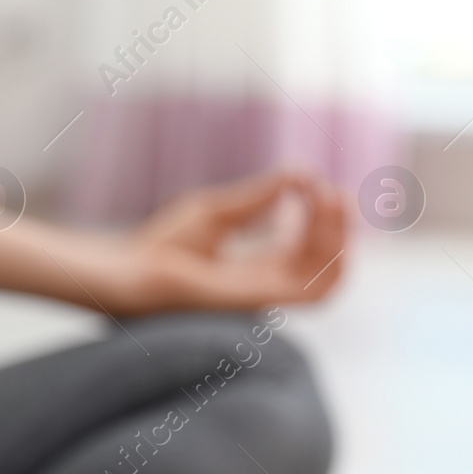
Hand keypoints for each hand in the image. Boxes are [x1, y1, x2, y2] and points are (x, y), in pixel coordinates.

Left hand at [114, 170, 348, 314]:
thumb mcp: (221, 211)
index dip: (320, 218)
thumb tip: (301, 173)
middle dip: (336, 226)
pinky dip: (327, 252)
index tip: (318, 184)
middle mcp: (267, 287)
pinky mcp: (261, 300)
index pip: (305, 249)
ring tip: (336, 198)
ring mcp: (266, 297)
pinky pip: (314, 287)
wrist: (134, 271)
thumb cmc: (165, 247)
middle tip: (337, 190)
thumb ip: (261, 196)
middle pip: (321, 261)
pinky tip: (318, 213)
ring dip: (339, 238)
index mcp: (257, 271)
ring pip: (326, 275)